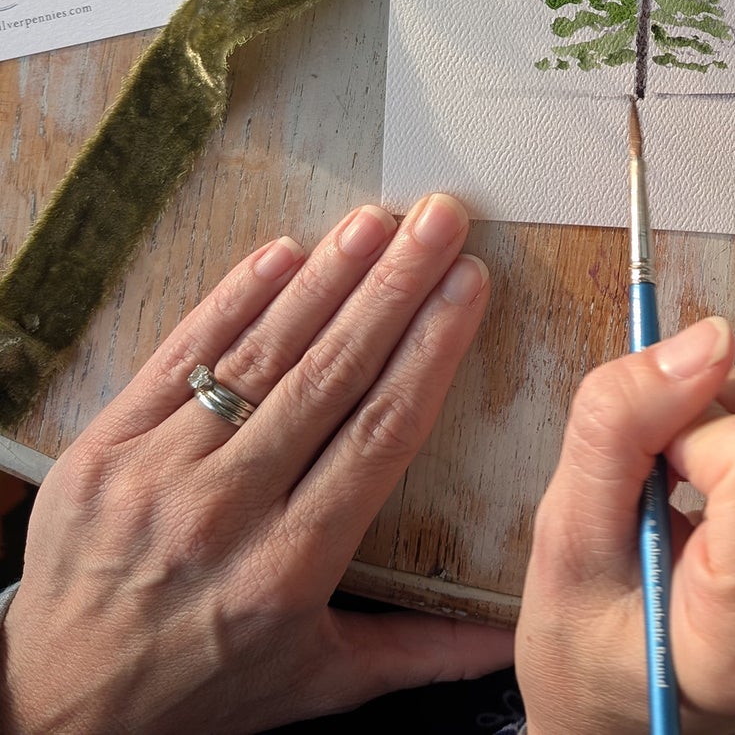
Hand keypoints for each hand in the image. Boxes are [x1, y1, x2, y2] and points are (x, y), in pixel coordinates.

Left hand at [0, 194, 512, 734]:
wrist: (52, 715)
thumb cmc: (197, 691)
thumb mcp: (315, 681)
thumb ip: (418, 651)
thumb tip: (509, 639)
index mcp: (288, 568)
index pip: (381, 431)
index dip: (431, 348)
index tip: (468, 286)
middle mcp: (225, 512)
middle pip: (329, 375)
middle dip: (393, 287)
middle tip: (438, 221)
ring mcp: (156, 474)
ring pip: (259, 355)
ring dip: (325, 279)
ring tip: (374, 222)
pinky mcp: (102, 449)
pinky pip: (178, 357)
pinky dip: (231, 300)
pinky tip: (281, 252)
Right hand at [516, 317, 734, 733]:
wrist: (619, 716)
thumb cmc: (584, 652)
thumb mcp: (565, 541)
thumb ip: (621, 428)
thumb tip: (709, 334)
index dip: (695, 430)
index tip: (648, 473)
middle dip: (703, 428)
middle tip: (650, 493)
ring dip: (720, 437)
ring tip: (673, 510)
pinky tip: (707, 510)